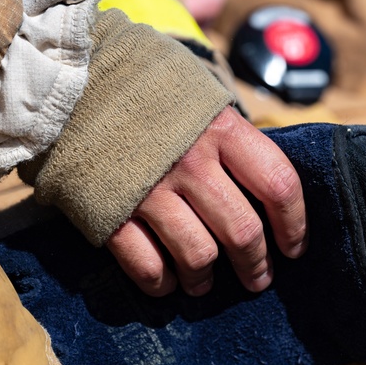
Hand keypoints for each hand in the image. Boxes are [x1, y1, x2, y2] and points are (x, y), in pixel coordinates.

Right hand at [106, 106, 307, 296]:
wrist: (71, 81)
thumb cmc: (149, 93)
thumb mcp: (201, 99)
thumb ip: (233, 140)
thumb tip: (268, 191)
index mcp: (221, 129)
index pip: (278, 185)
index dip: (294, 225)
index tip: (294, 248)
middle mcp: (191, 161)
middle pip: (242, 231)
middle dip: (255, 264)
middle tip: (257, 279)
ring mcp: (150, 189)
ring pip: (198, 256)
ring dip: (205, 279)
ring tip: (204, 283)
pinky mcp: (111, 211)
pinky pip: (147, 265)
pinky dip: (161, 283)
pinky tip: (167, 283)